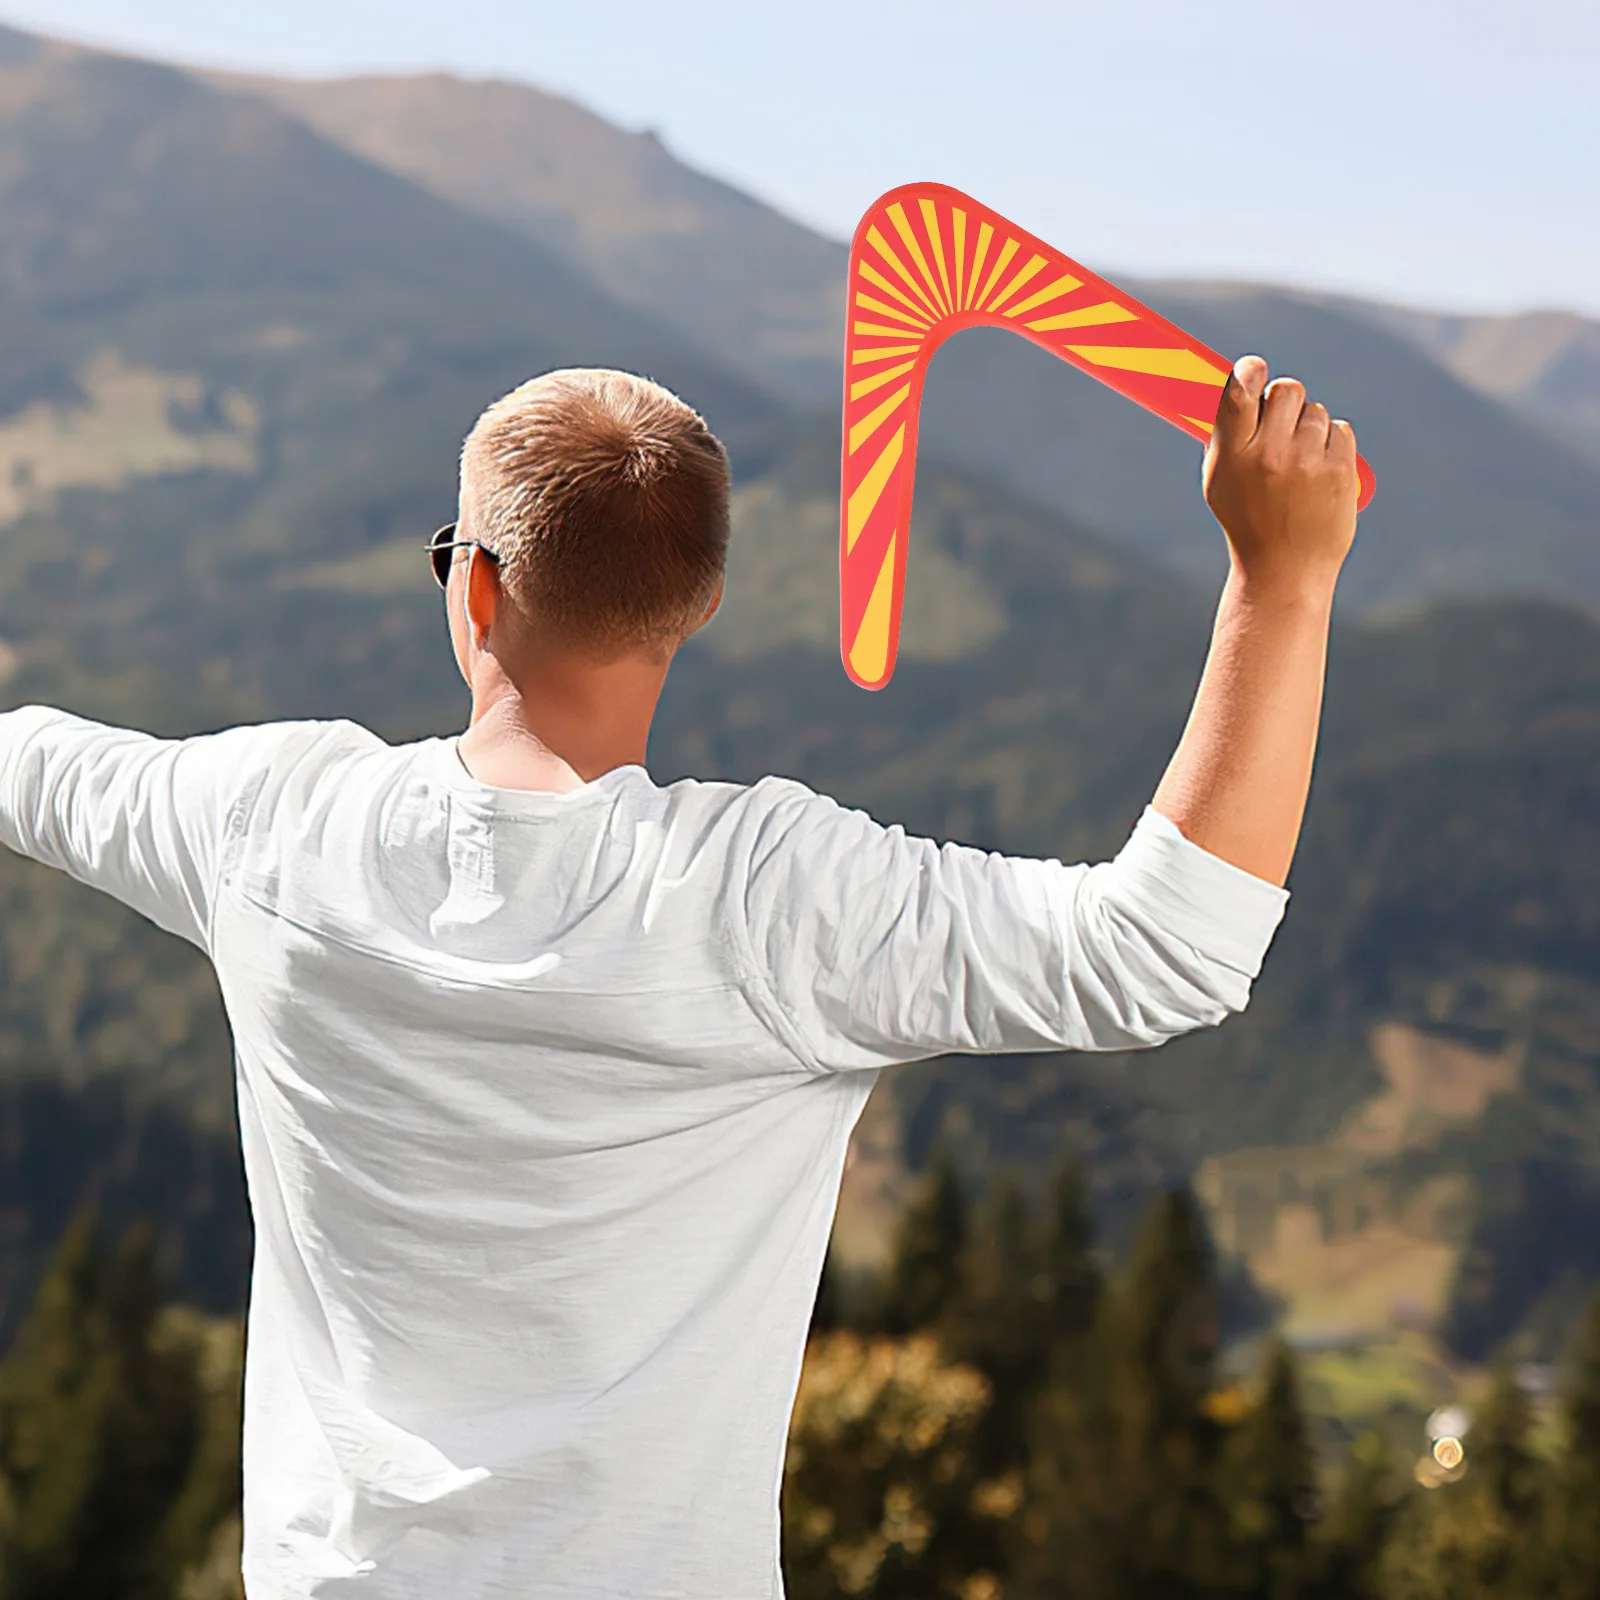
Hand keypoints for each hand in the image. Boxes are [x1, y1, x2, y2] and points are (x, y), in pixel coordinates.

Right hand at [1202, 355, 1359, 600]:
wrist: (1284, 570)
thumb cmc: (1248, 520)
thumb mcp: (1222, 482)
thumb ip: (1228, 436)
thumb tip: (1237, 383)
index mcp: (1231, 456)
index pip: (1238, 393)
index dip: (1249, 371)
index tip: (1254, 369)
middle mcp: (1267, 455)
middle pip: (1286, 390)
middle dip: (1287, 401)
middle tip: (1282, 428)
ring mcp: (1306, 462)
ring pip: (1316, 411)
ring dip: (1311, 428)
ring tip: (1300, 466)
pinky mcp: (1338, 470)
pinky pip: (1341, 429)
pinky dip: (1333, 445)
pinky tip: (1319, 474)